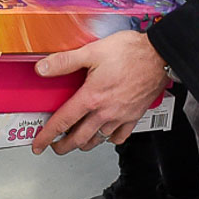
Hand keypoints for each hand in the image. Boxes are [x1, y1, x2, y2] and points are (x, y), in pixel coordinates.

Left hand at [30, 31, 169, 155]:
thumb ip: (65, 62)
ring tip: (77, 142)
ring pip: (98, 140)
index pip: (63, 122)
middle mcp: (105, 112)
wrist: (159, 55)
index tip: (38, 144)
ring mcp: (120, 116)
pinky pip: (119, 137)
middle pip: (78, 138)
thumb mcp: (92, 51)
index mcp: (92, 97)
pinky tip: (106, 134)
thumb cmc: (130, 52)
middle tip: (54, 147)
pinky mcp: (134, 116)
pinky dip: (109, 139)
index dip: (47, 136)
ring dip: (84, 144)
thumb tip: (42, 68)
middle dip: (63, 146)